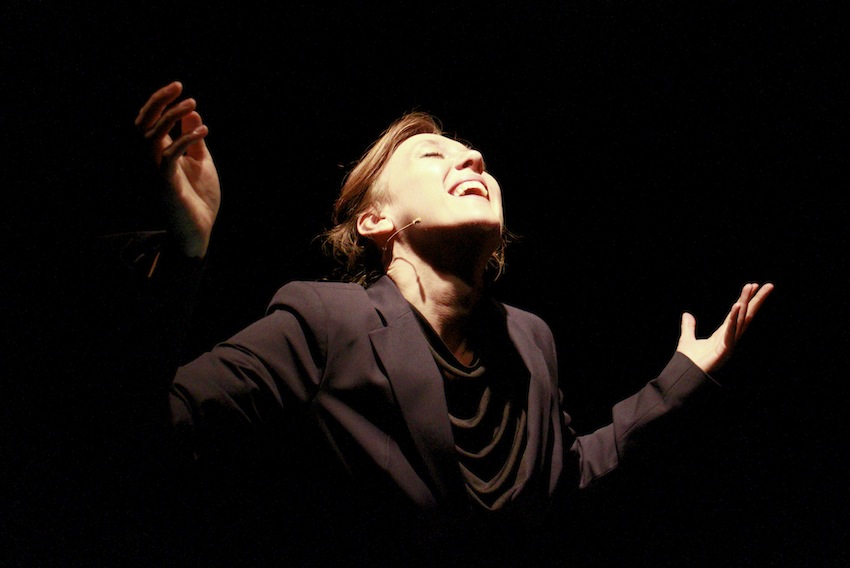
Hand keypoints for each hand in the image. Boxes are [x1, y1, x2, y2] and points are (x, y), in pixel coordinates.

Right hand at [135, 81, 220, 257]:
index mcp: (159, 154)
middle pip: (144, 124)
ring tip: (192, 104)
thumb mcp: (201, 162)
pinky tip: (202, 132)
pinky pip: (168, 158)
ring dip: (171, 118)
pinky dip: (184, 141)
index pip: (150, 121)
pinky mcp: (165, 185)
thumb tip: (193, 112)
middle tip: (180, 88)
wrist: (200, 229)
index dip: (160, 102)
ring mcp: (155, 172)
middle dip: (159, 103)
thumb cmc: (199, 198)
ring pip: (151, 137)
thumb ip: (194, 139)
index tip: (178, 87)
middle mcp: (151, 161)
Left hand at [676, 282, 774, 373]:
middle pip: (746, 315)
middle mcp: (730, 337)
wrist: (685, 377)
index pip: (738, 314)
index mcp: (723, 334)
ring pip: (740, 320)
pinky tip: (737, 306)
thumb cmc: (690, 362)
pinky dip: (733, 319)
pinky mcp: (724, 350)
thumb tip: (686, 314)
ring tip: (751, 288)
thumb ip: (689, 327)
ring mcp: (729, 344)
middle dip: (756, 300)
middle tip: (769, 285)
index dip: (745, 300)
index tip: (752, 285)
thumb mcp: (687, 340)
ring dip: (746, 303)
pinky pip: (730, 332)